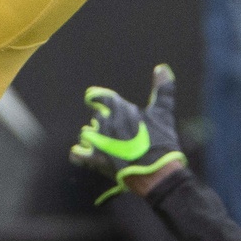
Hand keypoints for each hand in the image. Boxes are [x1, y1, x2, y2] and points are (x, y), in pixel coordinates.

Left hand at [68, 64, 187, 202]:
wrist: (157, 173)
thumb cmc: (161, 142)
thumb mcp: (164, 113)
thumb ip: (162, 89)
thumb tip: (162, 67)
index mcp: (119, 109)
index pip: (97, 96)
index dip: (96, 98)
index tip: (94, 100)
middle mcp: (105, 122)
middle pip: (97, 117)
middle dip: (105, 123)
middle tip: (121, 134)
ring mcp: (98, 141)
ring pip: (86, 134)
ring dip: (94, 138)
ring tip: (109, 146)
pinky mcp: (94, 159)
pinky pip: (77, 153)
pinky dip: (80, 154)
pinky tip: (89, 155)